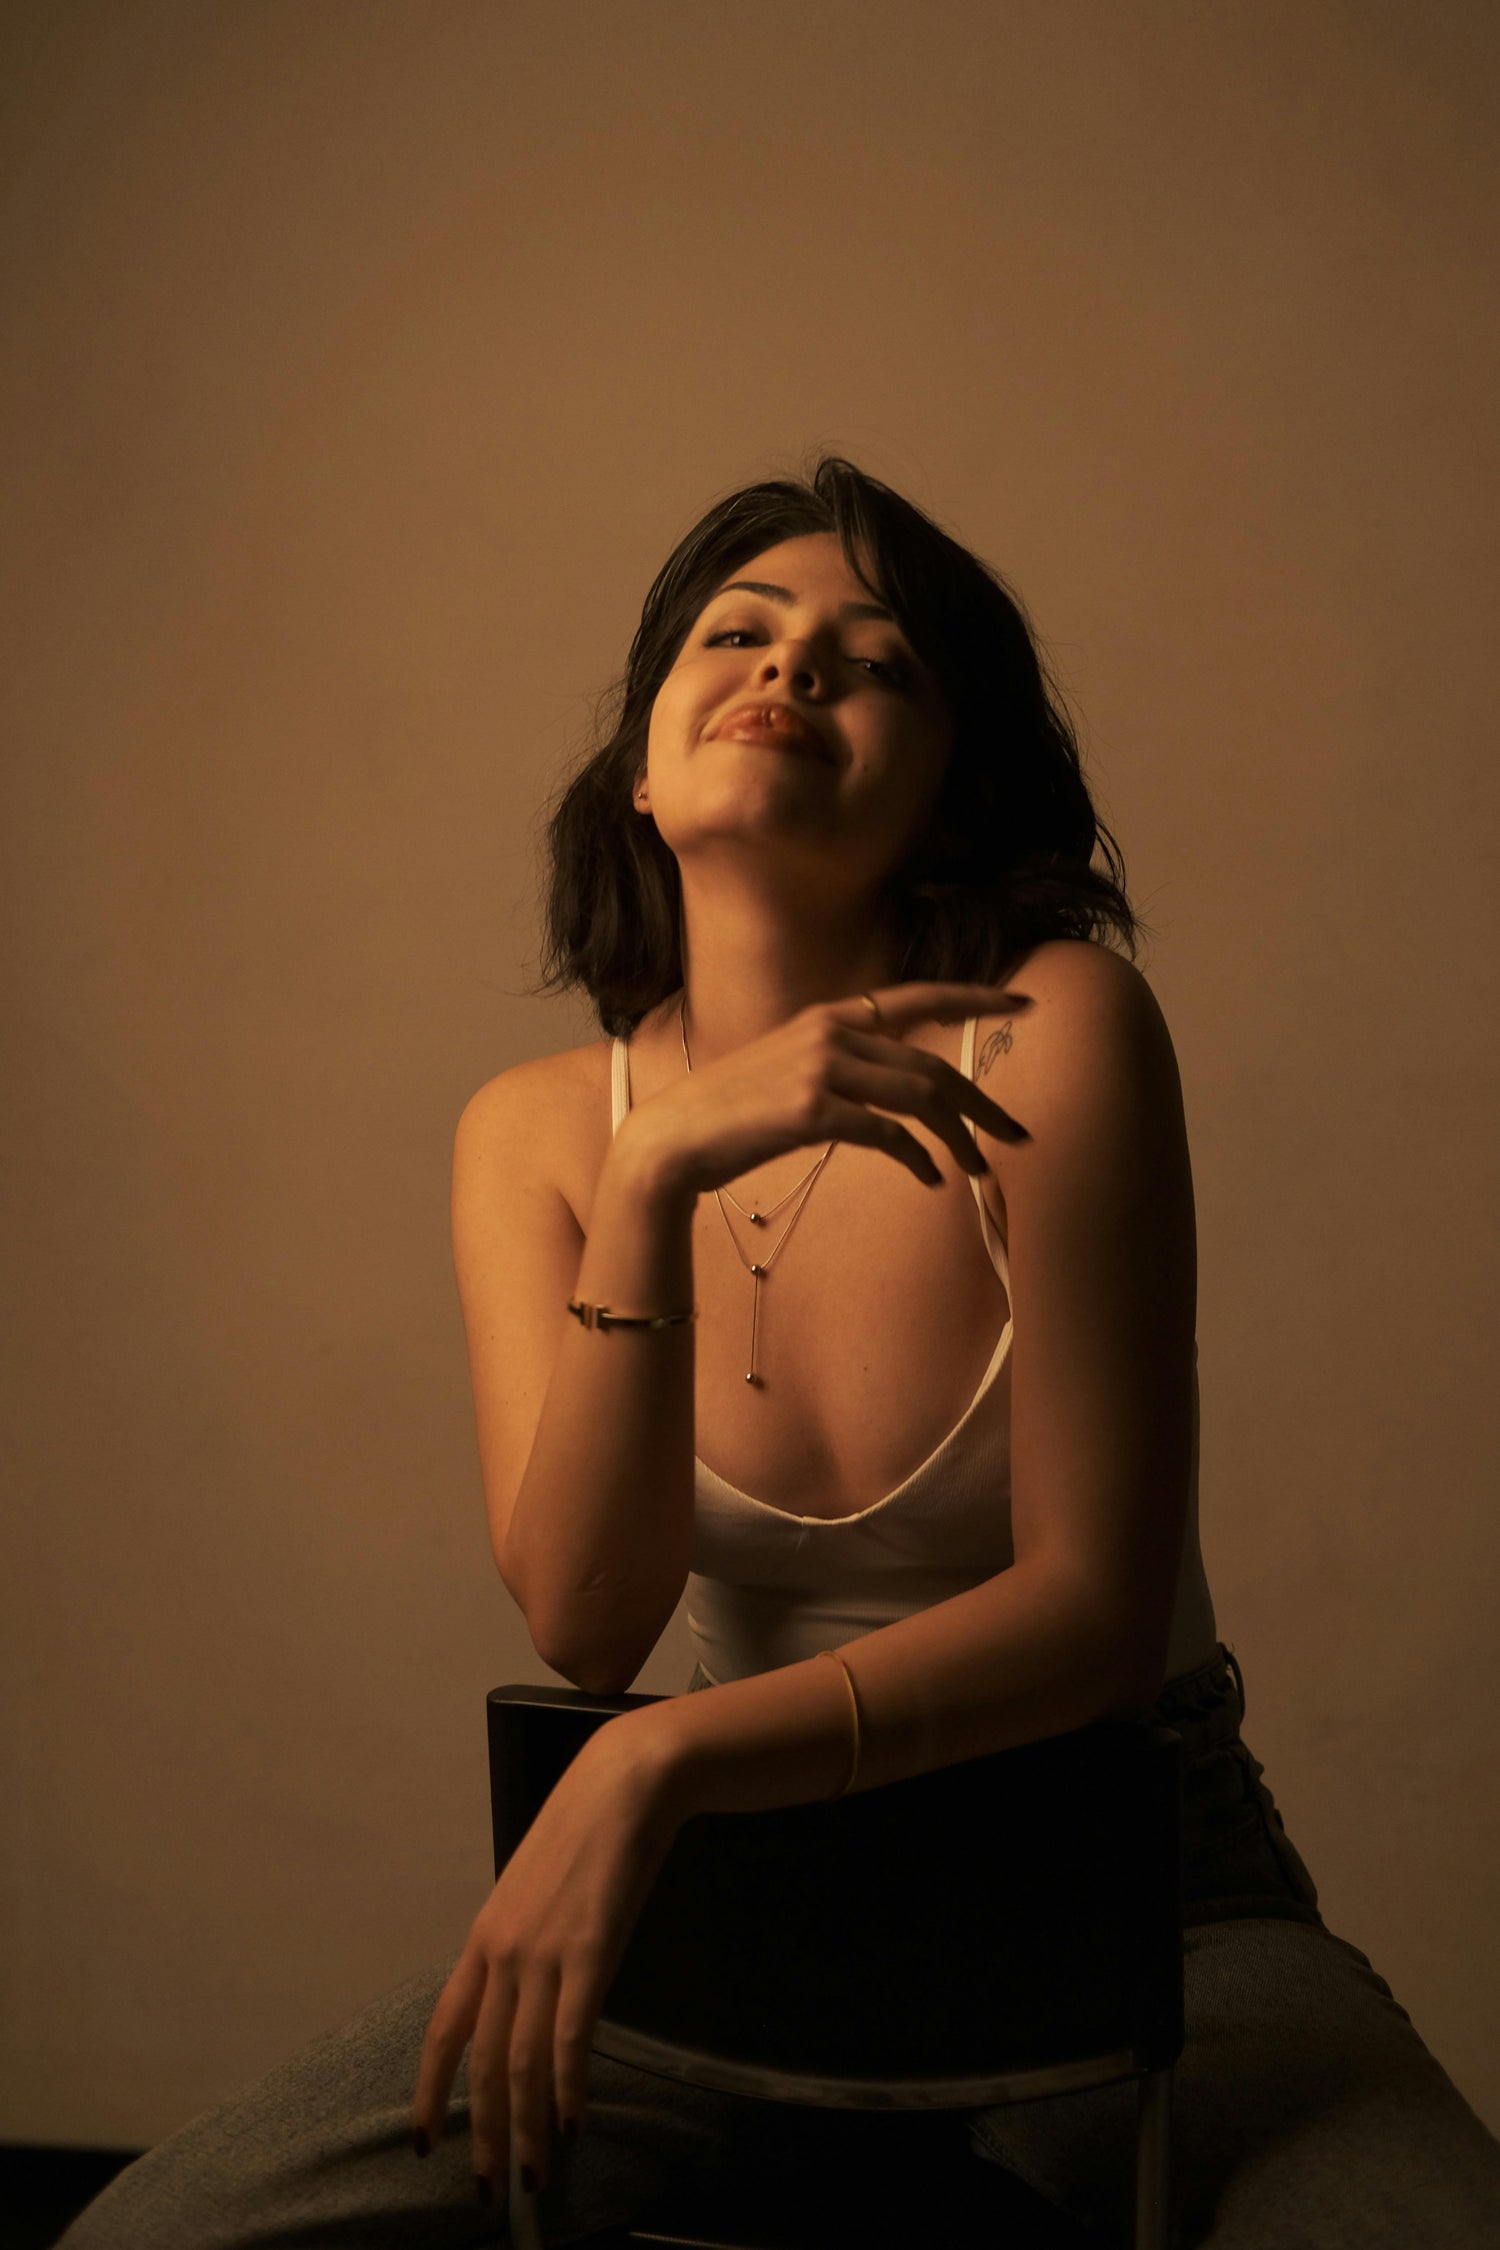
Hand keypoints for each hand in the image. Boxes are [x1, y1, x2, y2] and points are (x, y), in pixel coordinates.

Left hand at [411, 1714, 681, 2199]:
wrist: (623, 1784)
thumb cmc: (584, 1832)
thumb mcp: (535, 1891)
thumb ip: (523, 1944)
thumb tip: (527, 1996)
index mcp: (483, 1938)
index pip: (444, 2030)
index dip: (430, 2091)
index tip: (428, 2143)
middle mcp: (502, 1952)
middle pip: (480, 2063)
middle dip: (483, 2134)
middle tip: (488, 2189)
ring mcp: (543, 1953)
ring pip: (521, 2062)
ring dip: (528, 2126)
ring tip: (537, 2174)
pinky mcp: (590, 1951)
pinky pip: (571, 2037)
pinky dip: (569, 2086)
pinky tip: (574, 2121)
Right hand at [624, 979, 1033, 1199]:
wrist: (673, 1137)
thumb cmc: (733, 1112)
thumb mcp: (790, 1068)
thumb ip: (842, 1065)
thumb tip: (898, 1095)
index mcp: (828, 1016)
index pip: (916, 997)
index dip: (974, 997)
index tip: (1023, 1004)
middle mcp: (830, 1033)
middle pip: (930, 1064)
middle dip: (982, 1103)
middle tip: (1016, 1133)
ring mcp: (820, 1069)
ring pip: (919, 1099)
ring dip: (960, 1138)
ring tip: (980, 1168)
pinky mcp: (811, 1110)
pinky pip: (888, 1136)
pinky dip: (919, 1160)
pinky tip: (930, 1179)